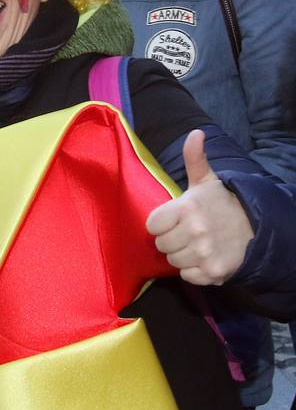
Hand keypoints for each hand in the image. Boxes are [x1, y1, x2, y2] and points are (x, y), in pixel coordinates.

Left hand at [145, 129, 253, 284]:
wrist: (258, 228)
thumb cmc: (224, 204)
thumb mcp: (207, 181)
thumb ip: (194, 158)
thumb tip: (196, 133)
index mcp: (186, 208)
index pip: (152, 226)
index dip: (161, 224)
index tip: (175, 220)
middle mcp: (195, 231)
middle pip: (161, 245)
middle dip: (172, 239)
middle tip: (188, 232)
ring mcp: (204, 253)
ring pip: (173, 261)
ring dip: (183, 255)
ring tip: (198, 244)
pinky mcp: (213, 273)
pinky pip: (187, 276)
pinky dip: (194, 270)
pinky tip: (206, 257)